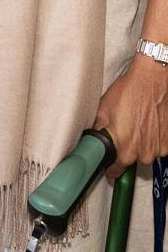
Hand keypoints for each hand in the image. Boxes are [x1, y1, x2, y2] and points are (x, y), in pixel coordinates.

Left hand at [95, 54, 167, 176]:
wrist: (152, 80)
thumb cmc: (129, 92)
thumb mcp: (103, 110)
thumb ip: (98, 131)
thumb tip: (92, 141)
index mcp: (125, 151)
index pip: (115, 171)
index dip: (110, 166)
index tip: (108, 162)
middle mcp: (144, 154)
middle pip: (131, 160)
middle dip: (126, 149)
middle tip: (123, 131)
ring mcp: (159, 149)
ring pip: (145, 152)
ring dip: (141, 143)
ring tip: (136, 123)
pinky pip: (157, 146)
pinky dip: (153, 138)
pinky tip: (148, 123)